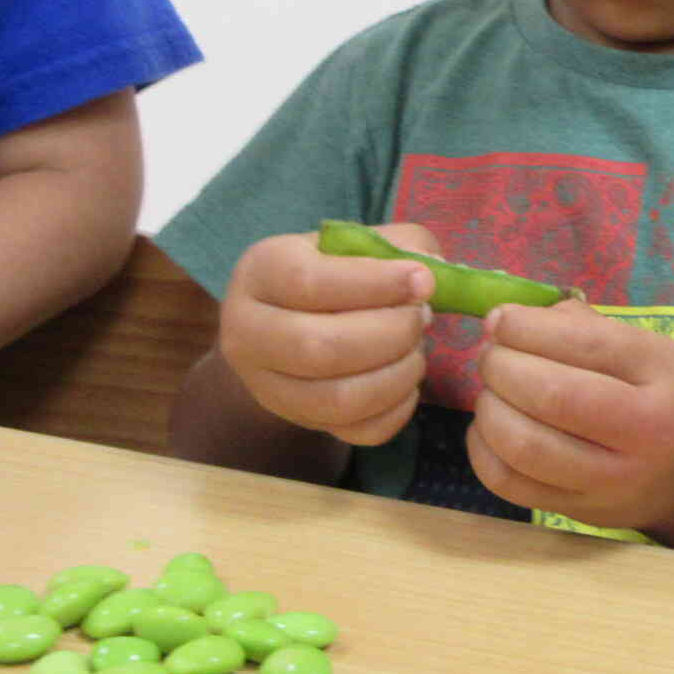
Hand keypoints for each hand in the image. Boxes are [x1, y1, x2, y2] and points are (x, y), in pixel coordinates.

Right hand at [218, 224, 435, 445]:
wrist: (293, 320)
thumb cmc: (335, 271)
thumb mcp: (358, 242)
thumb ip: (397, 246)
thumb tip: (426, 276)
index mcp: (260, 271)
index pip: (309, 282)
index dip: (376, 284)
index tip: (423, 282)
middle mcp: (247, 332)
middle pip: (320, 348)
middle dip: (391, 334)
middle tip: (422, 317)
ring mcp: (266, 386)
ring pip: (337, 399)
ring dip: (397, 374)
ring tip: (416, 349)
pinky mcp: (297, 421)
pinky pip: (356, 431)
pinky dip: (396, 410)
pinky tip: (407, 381)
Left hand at [467, 300, 673, 530]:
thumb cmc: (662, 397)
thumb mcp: (649, 350)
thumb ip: (584, 327)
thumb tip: (505, 321)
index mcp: (665, 379)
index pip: (585, 345)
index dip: (526, 328)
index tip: (499, 320)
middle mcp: (645, 435)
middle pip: (551, 395)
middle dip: (502, 366)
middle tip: (492, 355)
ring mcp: (610, 482)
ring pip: (524, 445)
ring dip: (489, 406)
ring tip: (492, 390)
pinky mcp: (578, 511)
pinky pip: (508, 483)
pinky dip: (483, 448)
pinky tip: (490, 427)